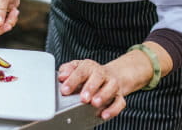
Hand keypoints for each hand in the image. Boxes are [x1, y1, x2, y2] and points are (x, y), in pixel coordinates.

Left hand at [56, 43, 171, 120]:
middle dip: (90, 88)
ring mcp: (112, 84)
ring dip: (103, 96)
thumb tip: (62, 76)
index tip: (64, 90)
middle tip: (83, 98)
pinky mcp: (119, 96)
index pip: (81, 71)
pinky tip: (104, 114)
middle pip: (98, 77)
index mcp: (89, 67)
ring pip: (111, 87)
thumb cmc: (89, 74)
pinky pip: (119, 102)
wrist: (110, 76)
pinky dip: (113, 109)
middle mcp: (102, 74)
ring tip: (94, 104)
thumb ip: (67, 70)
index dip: (72, 81)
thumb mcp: (76, 68)